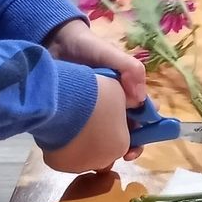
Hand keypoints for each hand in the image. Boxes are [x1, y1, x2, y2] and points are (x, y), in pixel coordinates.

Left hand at [47, 20, 148, 162]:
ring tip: (104, 158)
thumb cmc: (88, 47)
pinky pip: (86, 132)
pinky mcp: (76, 114)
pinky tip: (85, 152)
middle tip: (123, 155)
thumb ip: (130, 69)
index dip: (146, 129)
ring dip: (109, 147)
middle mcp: (113, 102)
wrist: (55, 43)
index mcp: (126, 89)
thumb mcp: (111, 54)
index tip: (139, 141)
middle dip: (128, 144)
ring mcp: (94, 109)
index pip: (143, 113)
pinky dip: (88, 144)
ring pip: (106, 134)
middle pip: (127, 129)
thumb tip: (140, 99)